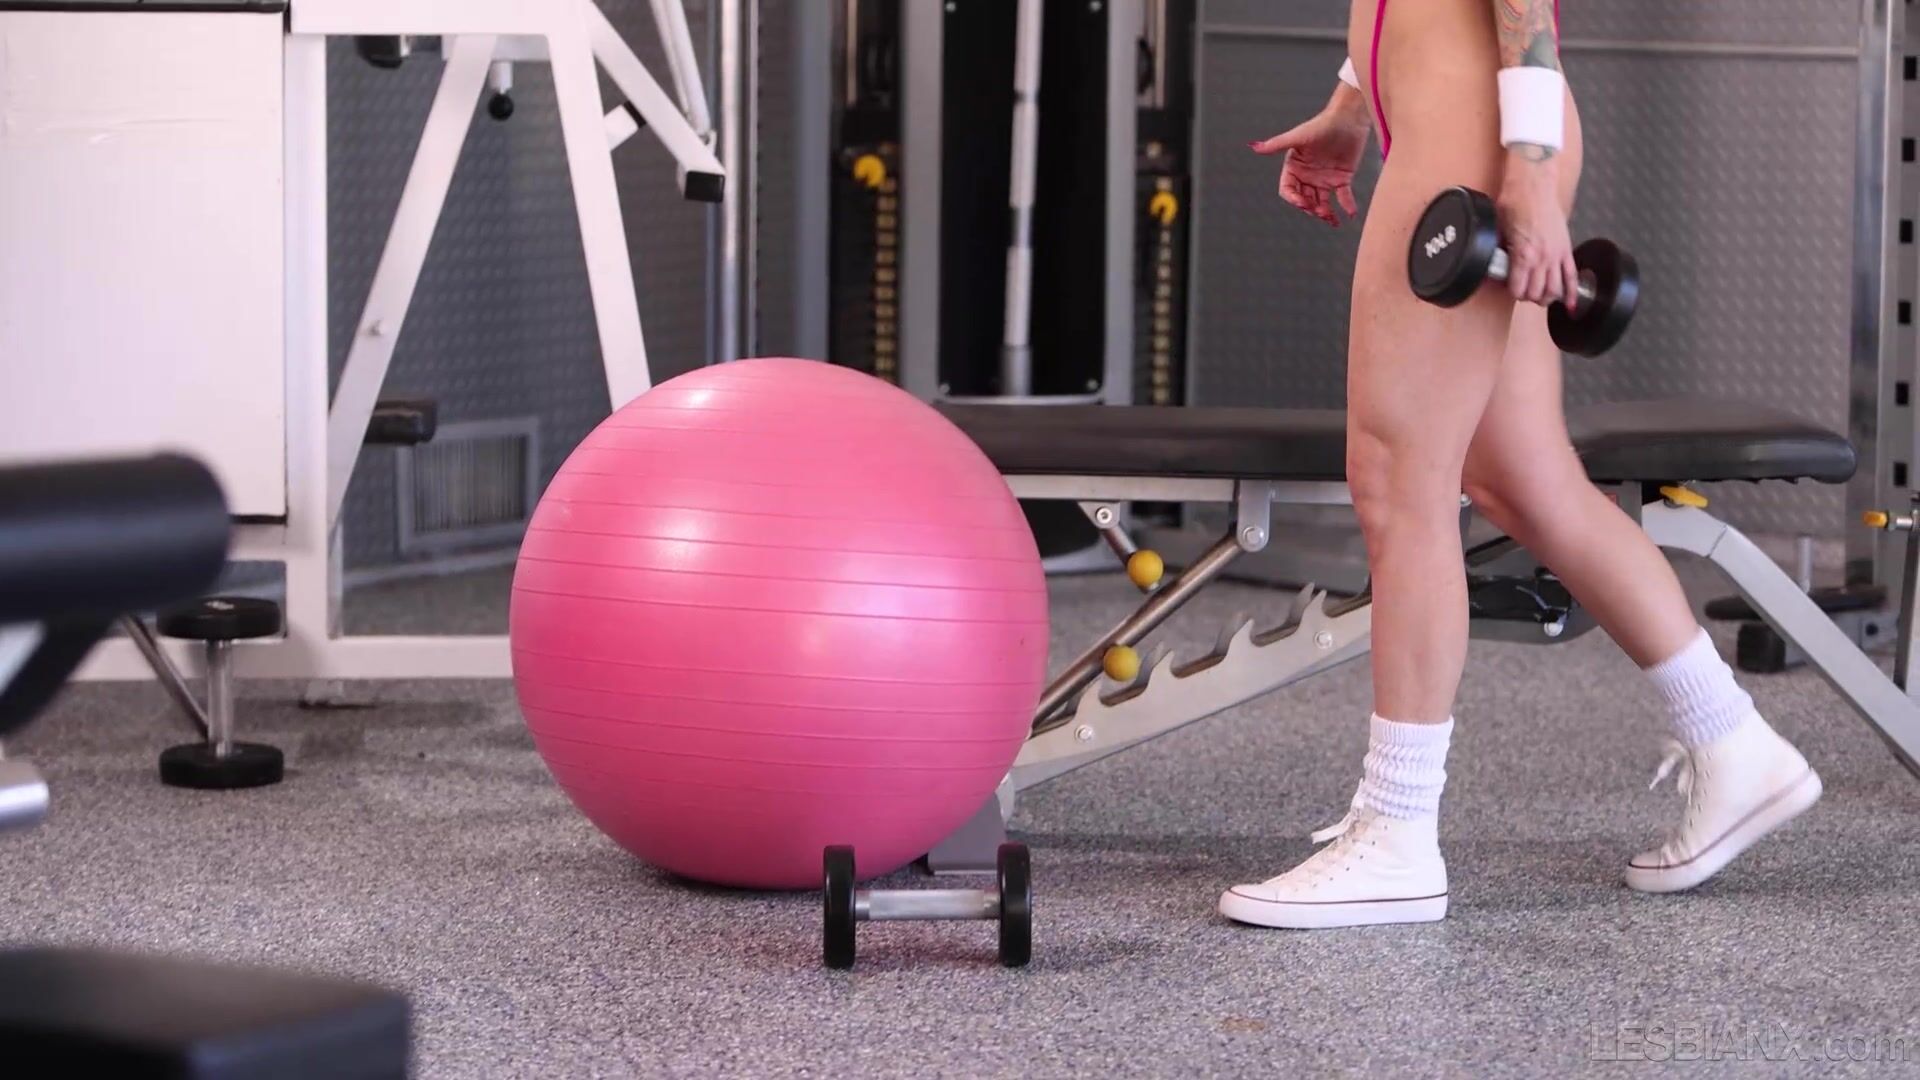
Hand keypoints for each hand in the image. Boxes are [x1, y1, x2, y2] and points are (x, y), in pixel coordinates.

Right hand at [1250, 95, 1369, 226]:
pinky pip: (1344, 197)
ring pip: (1322, 203)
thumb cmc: (1322, 124)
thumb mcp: (1298, 136)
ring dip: (1325, 213)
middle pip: (1305, 200)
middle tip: (1321, 211)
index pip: (1288, 190)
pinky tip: (1350, 214)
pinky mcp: (1342, 178)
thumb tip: (1254, 146)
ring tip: (1332, 219)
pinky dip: (1347, 206)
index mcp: (1294, 168)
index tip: (1304, 203)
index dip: (1294, 199)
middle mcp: (1308, 176)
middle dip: (1311, 208)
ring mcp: (1324, 179)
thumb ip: (1277, 144)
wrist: (1348, 118)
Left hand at [1494, 152, 1577, 306]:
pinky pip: (1572, 275)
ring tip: (1540, 297)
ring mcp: (1556, 254)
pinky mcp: (1566, 248)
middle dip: (1528, 296)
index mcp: (1524, 255)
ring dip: (1547, 297)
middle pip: (1537, 293)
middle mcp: (1542, 258)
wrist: (1533, 184)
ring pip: (1555, 289)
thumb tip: (1493, 263)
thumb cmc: (1515, 201)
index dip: (1513, 292)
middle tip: (1523, 291)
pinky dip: (1572, 292)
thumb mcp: (1498, 230)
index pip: (1518, 289)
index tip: (1510, 288)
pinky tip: (1571, 304)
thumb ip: (1498, 250)